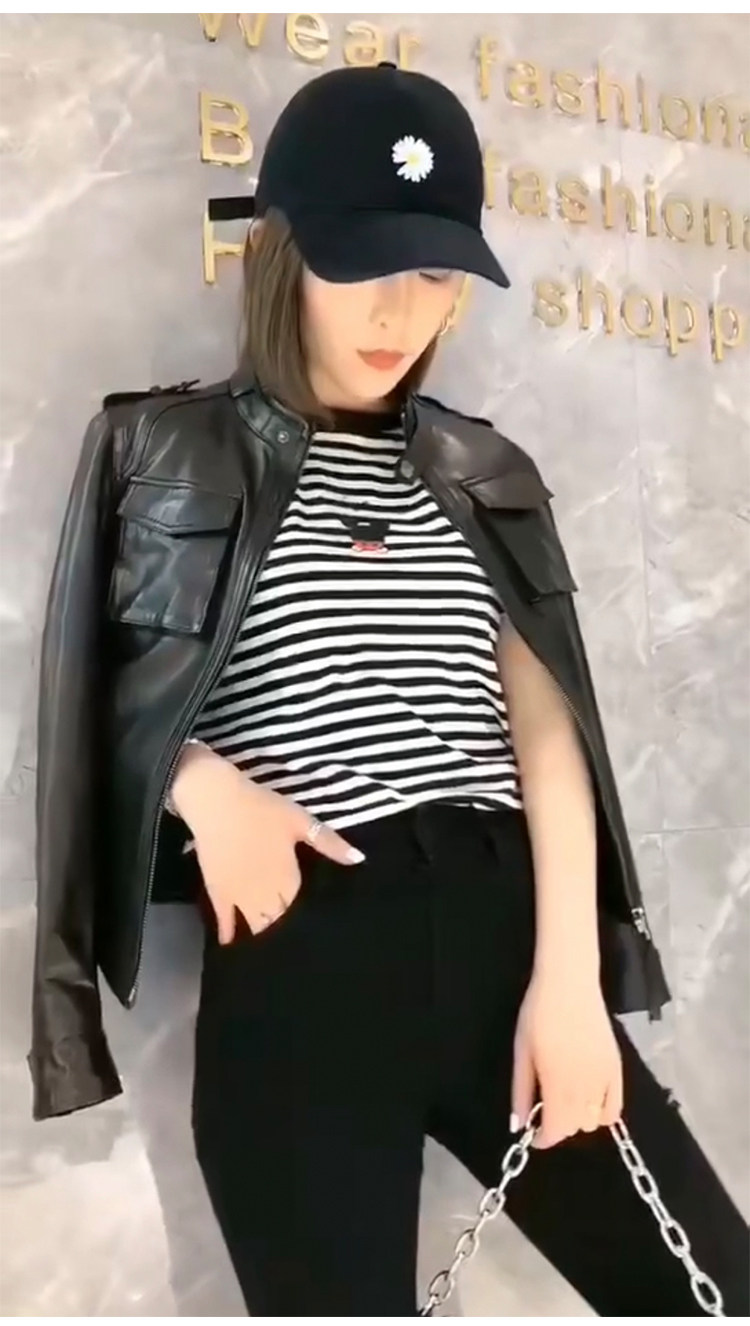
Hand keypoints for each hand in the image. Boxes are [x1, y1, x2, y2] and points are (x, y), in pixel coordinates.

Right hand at [169, 743, 363, 941]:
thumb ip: (329, 843)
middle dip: (286, 929)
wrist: (216, 801)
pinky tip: (230, 945)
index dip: (309, 918)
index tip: (318, 925)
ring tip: (271, 944)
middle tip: (296, 937)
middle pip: (279, 922)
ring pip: (255, 925)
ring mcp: (239, 897)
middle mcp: (265, 895)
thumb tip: (360, 860)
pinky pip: (224, 921)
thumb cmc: (262, 809)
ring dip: (263, 932)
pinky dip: (229, 935)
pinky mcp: (217, 892)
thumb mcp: (301, 821)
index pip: (302, 911)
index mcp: (288, 880)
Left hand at [511, 970, 622, 1147]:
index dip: (544, 1138)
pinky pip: (615, 1107)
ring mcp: (605, 1077)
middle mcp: (585, 1085)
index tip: (534, 1134)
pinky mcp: (617, 1067)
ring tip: (565, 1100)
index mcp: (558, 1082)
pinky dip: (602, 1113)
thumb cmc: (538, 1013)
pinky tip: (589, 1100)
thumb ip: (521, 1091)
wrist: (570, 982)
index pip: (557, 1130)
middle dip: (558, 1126)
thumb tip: (517, 1125)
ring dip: (578, 1119)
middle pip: (575, 1127)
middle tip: (545, 1109)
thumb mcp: (522, 1051)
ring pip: (594, 1121)